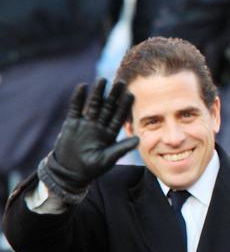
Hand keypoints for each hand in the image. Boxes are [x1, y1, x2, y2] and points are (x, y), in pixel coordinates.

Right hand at [38, 79, 139, 203]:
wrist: (70, 172)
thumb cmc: (91, 168)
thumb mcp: (108, 158)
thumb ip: (121, 148)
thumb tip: (138, 140)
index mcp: (110, 134)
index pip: (119, 117)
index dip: (125, 106)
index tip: (131, 94)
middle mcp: (99, 126)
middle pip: (108, 107)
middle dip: (114, 95)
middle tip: (121, 82)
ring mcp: (86, 123)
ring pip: (93, 105)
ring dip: (97, 93)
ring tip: (103, 80)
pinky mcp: (72, 123)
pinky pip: (76, 108)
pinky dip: (79, 98)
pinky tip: (83, 86)